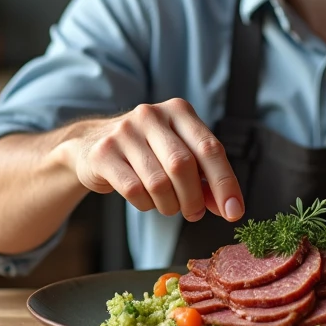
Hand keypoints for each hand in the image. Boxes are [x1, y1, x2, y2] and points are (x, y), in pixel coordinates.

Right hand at [65, 98, 244, 222]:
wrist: (90, 145)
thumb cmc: (146, 153)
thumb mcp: (177, 155)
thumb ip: (204, 177)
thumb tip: (228, 207)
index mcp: (178, 111)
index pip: (210, 148)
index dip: (225, 183)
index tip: (235, 212)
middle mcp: (152, 115)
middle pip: (184, 166)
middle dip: (194, 199)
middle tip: (194, 213)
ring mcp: (125, 132)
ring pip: (159, 182)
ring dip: (170, 205)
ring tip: (169, 206)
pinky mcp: (103, 153)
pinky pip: (134, 190)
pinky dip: (146, 204)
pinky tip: (145, 200)